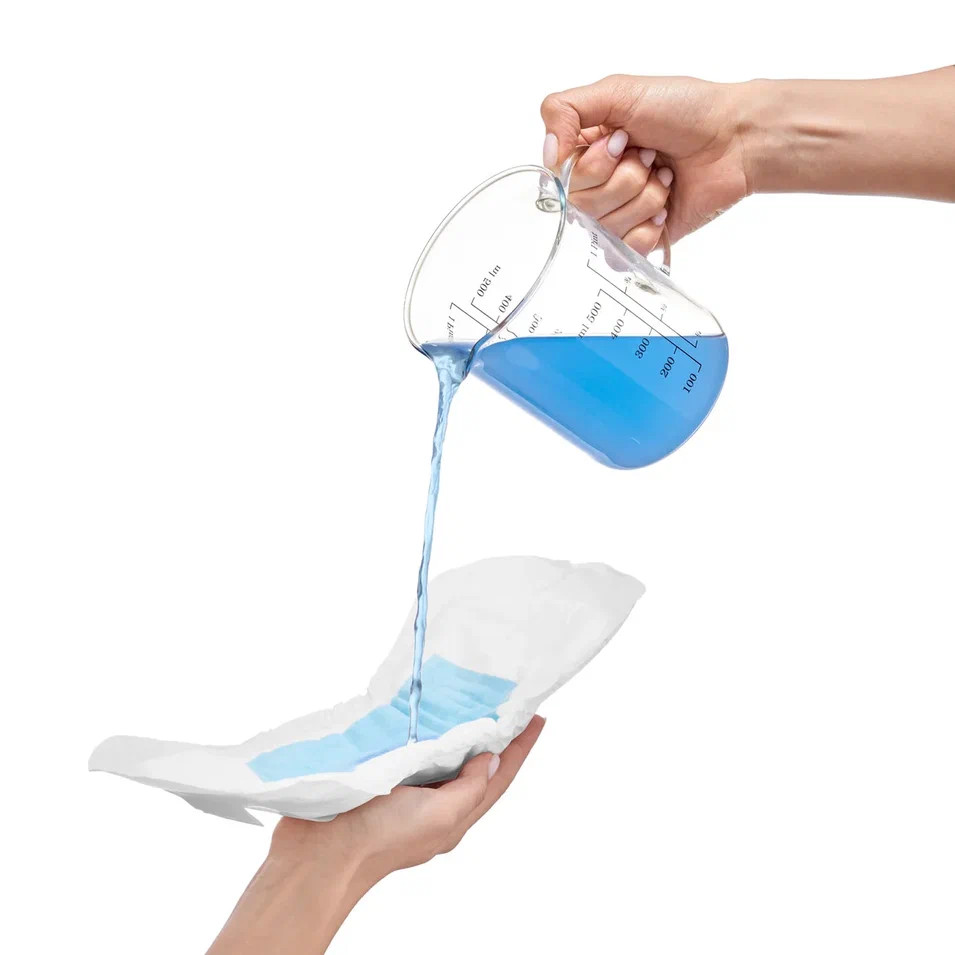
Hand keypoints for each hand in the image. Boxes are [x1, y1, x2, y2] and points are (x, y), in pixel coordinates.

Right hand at [272, 715, 545, 878]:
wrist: (321, 854)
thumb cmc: (380, 839)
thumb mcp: (438, 817)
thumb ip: (468, 789)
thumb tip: (490, 760)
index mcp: (453, 815)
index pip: (497, 777)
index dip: (519, 748)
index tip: (536, 718)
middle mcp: (435, 804)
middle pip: (474, 766)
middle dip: (493, 737)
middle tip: (508, 704)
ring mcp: (408, 792)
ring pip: (443, 757)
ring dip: (459, 732)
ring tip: (473, 703)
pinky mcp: (382, 777)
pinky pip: (412, 752)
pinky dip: (424, 734)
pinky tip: (424, 716)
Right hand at [541, 74, 749, 243]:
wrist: (735, 139)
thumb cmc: (684, 109)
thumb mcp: (618, 91)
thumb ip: (566, 110)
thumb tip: (547, 156)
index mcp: (586, 151)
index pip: (563, 178)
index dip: (595, 164)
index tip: (623, 141)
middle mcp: (598, 185)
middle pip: (583, 206)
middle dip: (625, 178)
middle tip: (650, 156)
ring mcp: (619, 215)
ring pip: (606, 227)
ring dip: (644, 198)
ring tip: (664, 177)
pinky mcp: (641, 241)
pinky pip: (624, 251)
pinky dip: (649, 228)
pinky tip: (667, 207)